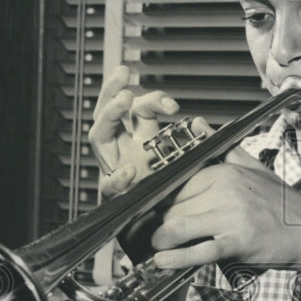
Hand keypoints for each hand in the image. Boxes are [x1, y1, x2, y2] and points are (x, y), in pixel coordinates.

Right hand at [88, 65, 209, 199]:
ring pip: (98, 135)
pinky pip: (108, 186)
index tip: (174, 106)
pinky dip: (117, 179)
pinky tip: (129, 171)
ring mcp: (116, 170)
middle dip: (112, 89)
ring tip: (124, 100)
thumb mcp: (187, 159)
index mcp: (140, 139)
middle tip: (123, 74)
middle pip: (107, 112)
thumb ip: (192, 141)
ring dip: (109, 114)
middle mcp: (124, 150)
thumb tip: (201, 122)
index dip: (153, 100)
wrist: (164, 227)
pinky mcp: (115, 196)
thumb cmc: (175, 192)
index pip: (137, 110)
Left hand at [150, 145, 300, 270]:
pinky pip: (199, 250)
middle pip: (173, 207)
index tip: (155, 213)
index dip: (162, 203)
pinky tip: (163, 261)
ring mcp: (230, 216)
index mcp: (224, 172)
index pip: (177, 186)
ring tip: (157, 249)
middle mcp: (224, 190)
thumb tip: (197, 123)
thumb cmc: (281, 205)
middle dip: (160, 224)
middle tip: (155, 235)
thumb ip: (223, 148)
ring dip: (161, 241)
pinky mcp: (236, 241)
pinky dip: (177, 258)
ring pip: (179, 226)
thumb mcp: (253, 167)